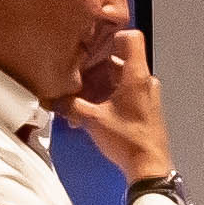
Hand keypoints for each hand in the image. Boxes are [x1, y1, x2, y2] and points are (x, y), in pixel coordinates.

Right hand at [64, 29, 173, 183]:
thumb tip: (54, 99)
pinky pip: (123, 95)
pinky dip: (106, 99)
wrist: (149, 168)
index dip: (111, 36)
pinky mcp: (144, 109)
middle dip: (93, 71)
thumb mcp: (93, 121)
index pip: (131, 38)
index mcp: (136, 76)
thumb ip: (71, 106)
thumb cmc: (129, 142)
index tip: (92, 44)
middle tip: (74, 82)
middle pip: (117, 62)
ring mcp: (146, 95)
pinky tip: (89, 115)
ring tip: (78, 104)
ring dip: (97, 89)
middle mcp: (145, 81)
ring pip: (117, 80)